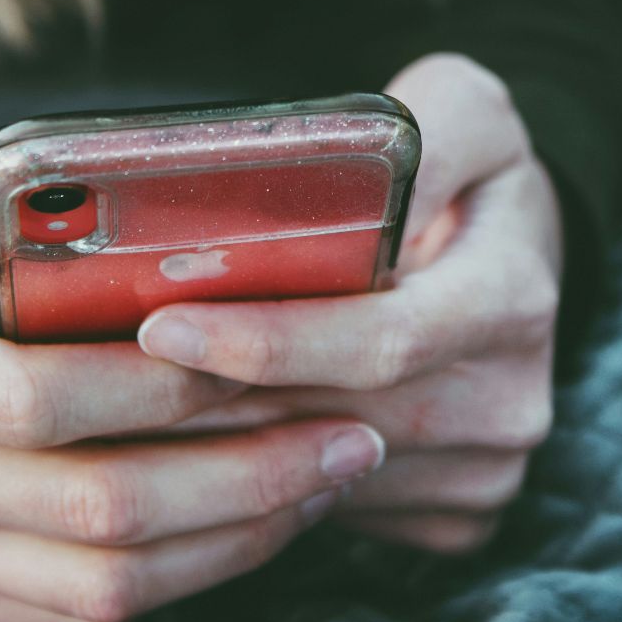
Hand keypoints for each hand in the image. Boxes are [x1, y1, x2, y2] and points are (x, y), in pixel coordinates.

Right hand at [0, 125, 387, 621]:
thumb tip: (105, 221)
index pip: (40, 397)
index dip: (169, 388)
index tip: (277, 356)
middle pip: (94, 509)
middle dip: (244, 476)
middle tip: (350, 432)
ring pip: (103, 586)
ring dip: (235, 537)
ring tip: (326, 475)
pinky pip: (81, 615)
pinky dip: (187, 576)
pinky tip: (252, 515)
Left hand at [137, 53, 562, 552]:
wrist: (517, 254)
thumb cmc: (468, 174)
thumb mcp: (463, 109)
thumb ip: (416, 131)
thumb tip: (354, 183)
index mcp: (512, 294)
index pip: (383, 339)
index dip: (269, 342)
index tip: (164, 323)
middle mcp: (511, 398)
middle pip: (335, 419)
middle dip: (212, 403)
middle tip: (105, 373)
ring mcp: (485, 468)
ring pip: (322, 475)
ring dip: (220, 446)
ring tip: (126, 401)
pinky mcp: (455, 513)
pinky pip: (336, 511)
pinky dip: (262, 483)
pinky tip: (198, 436)